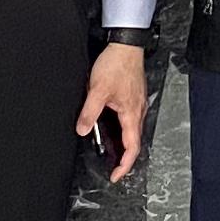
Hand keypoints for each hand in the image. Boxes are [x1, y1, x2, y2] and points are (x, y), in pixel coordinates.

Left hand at [78, 44, 149, 181]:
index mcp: (131, 113)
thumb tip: (82, 130)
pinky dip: (124, 131)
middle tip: (113, 169)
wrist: (126, 45)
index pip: (132, 147)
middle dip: (125, 158)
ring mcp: (137, 103)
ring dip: (124, 145)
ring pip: (133, 131)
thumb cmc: (117, 64)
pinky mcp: (134, 97)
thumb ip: (89, 112)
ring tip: (112, 153)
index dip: (125, 165)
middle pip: (135, 142)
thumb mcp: (97, 90)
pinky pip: (131, 120)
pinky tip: (113, 128)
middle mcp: (138, 110)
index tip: (116, 175)